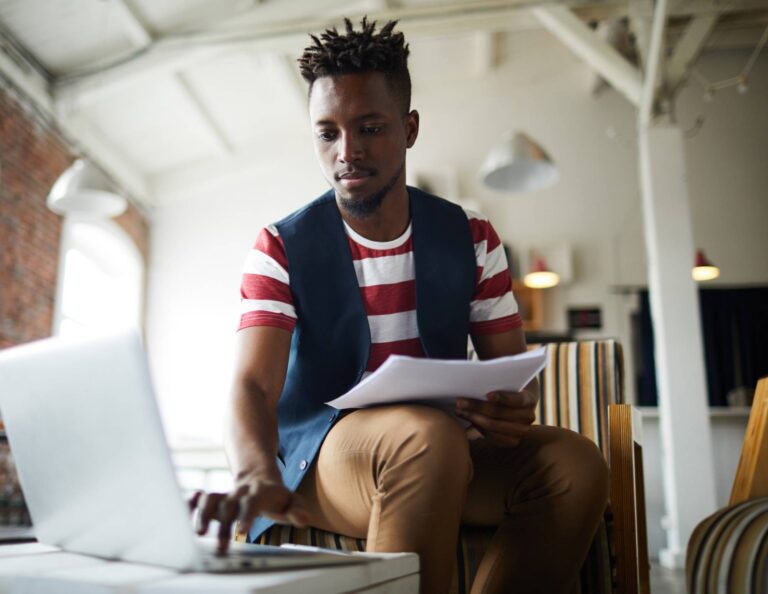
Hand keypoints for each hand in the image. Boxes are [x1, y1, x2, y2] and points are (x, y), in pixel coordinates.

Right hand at [188, 471, 309, 552]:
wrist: (259, 477)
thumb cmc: (277, 496)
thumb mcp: (292, 501)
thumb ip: (298, 510)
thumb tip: (305, 518)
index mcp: (259, 492)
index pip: (253, 503)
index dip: (247, 515)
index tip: (242, 530)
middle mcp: (239, 493)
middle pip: (229, 506)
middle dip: (224, 525)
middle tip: (222, 547)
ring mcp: (225, 495)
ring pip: (211, 500)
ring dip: (202, 515)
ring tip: (199, 534)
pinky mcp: (214, 499)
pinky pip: (200, 499)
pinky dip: (190, 504)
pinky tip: (182, 512)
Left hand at [455, 386, 537, 446]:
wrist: (518, 398)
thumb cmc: (507, 385)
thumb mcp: (506, 380)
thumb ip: (496, 380)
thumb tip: (475, 377)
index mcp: (529, 399)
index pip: (517, 400)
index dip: (502, 398)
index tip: (487, 394)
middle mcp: (528, 417)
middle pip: (500, 415)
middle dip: (477, 408)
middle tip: (459, 402)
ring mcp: (521, 431)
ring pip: (493, 427)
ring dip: (473, 418)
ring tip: (459, 410)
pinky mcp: (512, 441)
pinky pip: (492, 437)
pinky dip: (478, 428)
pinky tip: (467, 419)